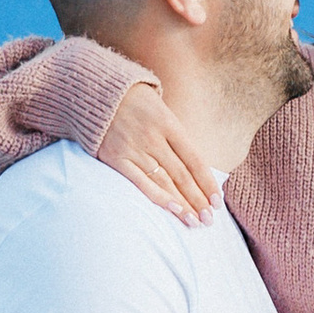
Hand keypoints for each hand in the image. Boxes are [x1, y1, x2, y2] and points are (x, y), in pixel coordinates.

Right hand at [98, 78, 216, 224]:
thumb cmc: (135, 103)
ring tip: (195, 221)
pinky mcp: (116, 158)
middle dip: (198, 199)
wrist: (96, 92)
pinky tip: (174, 210)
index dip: (207, 182)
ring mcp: (134, 148)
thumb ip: (176, 137)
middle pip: (182, 174)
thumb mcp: (161, 110)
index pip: (195, 159)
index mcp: (168, 123)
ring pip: (165, 182)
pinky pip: (141, 182)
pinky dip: (158, 197)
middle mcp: (153, 137)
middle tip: (210, 219)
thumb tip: (197, 167)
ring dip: (183, 204)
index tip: (217, 201)